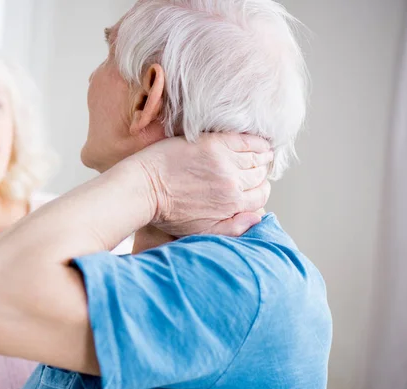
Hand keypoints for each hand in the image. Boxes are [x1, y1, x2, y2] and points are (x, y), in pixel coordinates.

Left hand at [132, 132, 272, 236]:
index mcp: (232, 205)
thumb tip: (257, 219)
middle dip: (259, 173)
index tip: (253, 186)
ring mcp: (224, 161)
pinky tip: (258, 142)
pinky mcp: (213, 143)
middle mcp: (232, 183)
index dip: (259, 191)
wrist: (144, 189)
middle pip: (259, 175)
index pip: (260, 196)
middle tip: (255, 169)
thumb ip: (232, 227)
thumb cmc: (167, 212)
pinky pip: (245, 140)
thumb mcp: (202, 230)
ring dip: (261, 156)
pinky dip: (256, 141)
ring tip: (261, 154)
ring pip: (256, 157)